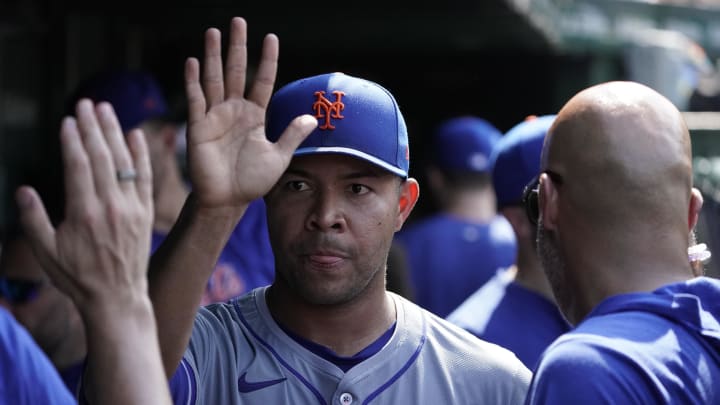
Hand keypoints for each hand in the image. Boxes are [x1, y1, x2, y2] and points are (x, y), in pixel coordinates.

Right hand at [16, 99, 153, 313]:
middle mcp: (111, 206)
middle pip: (101, 156)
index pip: (78, 166)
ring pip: (124, 162)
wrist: (118, 296)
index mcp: (83, 213)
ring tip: (106, 109)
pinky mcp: (146, 212)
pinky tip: (135, 134)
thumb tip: (22, 189)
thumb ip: (33, 219)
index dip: (72, 140)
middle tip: (85, 103)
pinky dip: (141, 154)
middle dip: (92, 127)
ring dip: (114, 132)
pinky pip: (146, 177)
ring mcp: (132, 208)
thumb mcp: (47, 252)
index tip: (68, 120)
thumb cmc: (78, 276)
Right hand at [184, 17, 316, 211]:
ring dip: (212, 55)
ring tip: (213, 32)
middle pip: (235, 71)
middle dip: (236, 46)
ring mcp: (215, 116)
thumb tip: (312, 117)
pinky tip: (194, 62)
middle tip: (238, 21)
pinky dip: (193, 82)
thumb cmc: (252, 180)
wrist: (228, 200)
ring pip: (214, 79)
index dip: (266, 60)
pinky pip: (196, 101)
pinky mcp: (199, 128)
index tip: (271, 38)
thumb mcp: (278, 157)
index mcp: (255, 115)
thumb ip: (292, 135)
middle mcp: (234, 110)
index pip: (262, 80)